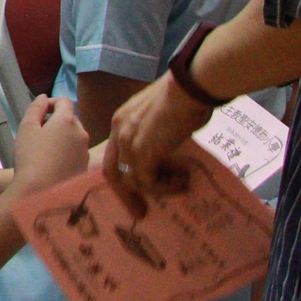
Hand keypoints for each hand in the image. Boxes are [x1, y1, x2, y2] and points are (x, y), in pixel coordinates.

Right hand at [6, 97, 88, 194]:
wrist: (42, 192)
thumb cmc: (30, 157)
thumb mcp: (26, 128)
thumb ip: (36, 108)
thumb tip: (44, 97)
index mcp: (67, 120)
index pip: (64, 101)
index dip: (51, 103)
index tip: (40, 113)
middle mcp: (81, 133)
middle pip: (71, 119)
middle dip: (57, 121)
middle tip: (39, 133)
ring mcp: (85, 151)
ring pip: (75, 137)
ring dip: (63, 138)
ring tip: (46, 151)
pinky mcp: (86, 167)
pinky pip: (77, 153)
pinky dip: (67, 153)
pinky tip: (54, 164)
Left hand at [102, 74, 211, 215]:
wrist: (189, 88)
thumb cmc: (184, 97)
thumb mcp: (160, 116)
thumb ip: (155, 135)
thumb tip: (167, 157)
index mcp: (121, 121)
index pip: (114, 156)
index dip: (124, 175)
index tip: (135, 192)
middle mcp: (119, 131)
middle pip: (111, 172)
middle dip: (125, 195)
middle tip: (140, 212)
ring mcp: (128, 141)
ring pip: (131, 180)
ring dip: (156, 190)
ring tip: (179, 186)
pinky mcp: (142, 151)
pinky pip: (147, 182)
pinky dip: (164, 188)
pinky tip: (182, 182)